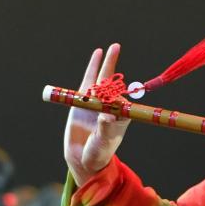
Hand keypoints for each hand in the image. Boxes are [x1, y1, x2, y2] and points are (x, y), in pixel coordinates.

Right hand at [63, 43, 130, 186]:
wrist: (82, 159)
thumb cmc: (99, 153)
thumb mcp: (103, 142)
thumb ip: (105, 128)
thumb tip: (107, 115)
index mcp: (121, 115)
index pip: (123, 98)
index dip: (121, 91)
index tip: (118, 91)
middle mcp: (110, 106)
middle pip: (111, 82)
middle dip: (112, 64)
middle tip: (116, 46)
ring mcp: (96, 103)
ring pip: (99, 79)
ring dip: (103, 63)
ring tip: (107, 48)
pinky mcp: (82, 103)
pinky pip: (86, 83)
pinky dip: (90, 70)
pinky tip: (96, 57)